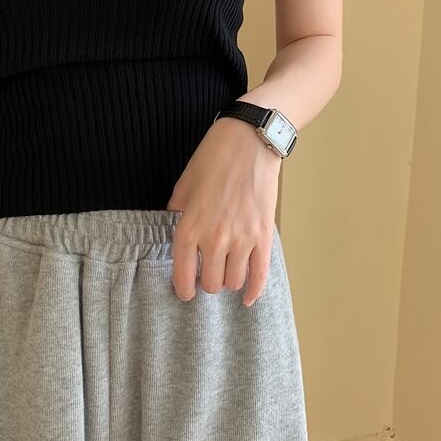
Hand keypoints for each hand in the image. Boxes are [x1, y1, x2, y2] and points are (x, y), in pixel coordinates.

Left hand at [165, 115, 281, 306]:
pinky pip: (260, 275)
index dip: (183, 288)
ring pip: (234, 282)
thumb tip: (176, 227)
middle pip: (211, 283)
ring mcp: (241, 239)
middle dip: (207, 283)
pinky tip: (248, 298)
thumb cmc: (213, 158)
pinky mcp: (264, 236)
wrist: (248, 142)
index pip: (183, 274)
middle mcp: (214, 238)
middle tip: (207, 274)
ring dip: (229, 282)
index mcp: (190, 226)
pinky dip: (254, 291)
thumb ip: (177, 211)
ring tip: (226, 272)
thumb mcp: (184, 184)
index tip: (185, 292)